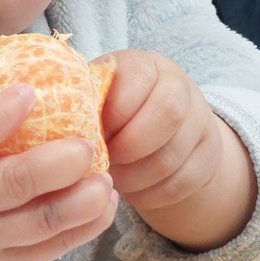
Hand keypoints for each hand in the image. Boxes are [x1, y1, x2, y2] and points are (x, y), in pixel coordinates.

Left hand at [96, 51, 255, 249]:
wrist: (158, 129)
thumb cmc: (110, 111)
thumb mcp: (96, 97)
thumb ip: (81, 102)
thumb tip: (51, 125)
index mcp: (146, 66)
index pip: (138, 81)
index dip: (113, 114)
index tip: (92, 134)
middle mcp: (180, 87)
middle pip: (168, 115)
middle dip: (129, 146)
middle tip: (105, 162)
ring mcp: (201, 121)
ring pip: (173, 155)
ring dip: (136, 177)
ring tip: (112, 180)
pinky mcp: (209, 156)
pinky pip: (183, 182)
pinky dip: (152, 194)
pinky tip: (133, 192)